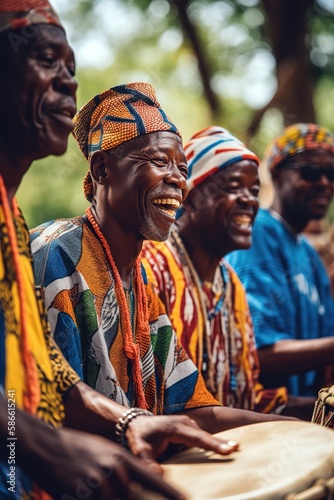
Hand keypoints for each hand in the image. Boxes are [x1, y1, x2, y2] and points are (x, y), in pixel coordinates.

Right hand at [22, 426, 184, 499]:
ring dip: (105, 497)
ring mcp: (99, 483)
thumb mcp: (102, 451)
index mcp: (122, 458)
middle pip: (132, 498)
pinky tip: (83, 491)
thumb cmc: (74, 447)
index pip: (152, 480)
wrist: (45, 445)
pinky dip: (92, 498)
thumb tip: (132, 484)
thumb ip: (120, 468)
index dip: (170, 494)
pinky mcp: (83, 494)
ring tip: (90, 484)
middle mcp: (114, 470)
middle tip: (113, 488)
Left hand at [125, 414, 238, 466]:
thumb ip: (148, 461)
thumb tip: (158, 475)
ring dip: (219, 443)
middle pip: (206, 436)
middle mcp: (185, 423)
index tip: (230, 449)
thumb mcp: (140, 449)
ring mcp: (188, 425)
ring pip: (206, 437)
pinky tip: (225, 449)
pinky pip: (203, 438)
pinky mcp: (189, 429)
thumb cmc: (139, 436)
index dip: (214, 444)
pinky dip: (213, 443)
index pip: (198, 438)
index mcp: (176, 427)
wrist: (135, 423)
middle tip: (238, 448)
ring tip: (235, 450)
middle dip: (222, 443)